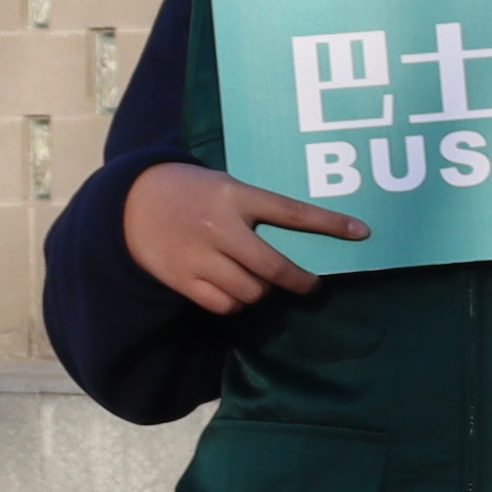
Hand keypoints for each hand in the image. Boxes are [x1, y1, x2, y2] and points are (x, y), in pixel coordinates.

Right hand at [122, 162, 370, 311]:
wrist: (129, 202)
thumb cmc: (191, 192)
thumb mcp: (226, 186)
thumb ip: (258, 207)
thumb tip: (303, 234)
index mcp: (235, 196)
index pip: (292, 212)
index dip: (330, 224)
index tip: (362, 232)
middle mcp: (220, 227)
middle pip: (273, 266)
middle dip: (299, 281)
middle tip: (310, 284)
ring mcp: (199, 256)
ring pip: (250, 291)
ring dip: (263, 292)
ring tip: (260, 283)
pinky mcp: (182, 279)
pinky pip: (223, 305)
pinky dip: (235, 304)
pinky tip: (235, 292)